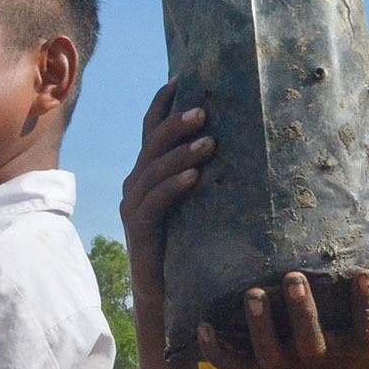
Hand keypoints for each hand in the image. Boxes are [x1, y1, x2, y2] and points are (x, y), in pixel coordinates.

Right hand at [118, 80, 214, 298]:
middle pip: (152, 142)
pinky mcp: (138, 228)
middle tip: (204, 110)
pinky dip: (175, 185)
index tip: (181, 77)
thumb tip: (236, 141)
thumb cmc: (185, 242)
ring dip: (182, 152)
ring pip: (154, 168)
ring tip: (210, 142)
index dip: (162, 103)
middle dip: (177, 122)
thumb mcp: (194, 200)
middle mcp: (135, 183)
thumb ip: (201, 172)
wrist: (163, 291)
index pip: (150, 128)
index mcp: (147, 171)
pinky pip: (156, 200)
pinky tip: (195, 177)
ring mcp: (133, 205)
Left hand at [198, 270, 368, 368]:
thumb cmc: (344, 368)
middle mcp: (312, 362)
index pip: (362, 331)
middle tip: (293, 276)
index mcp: (344, 354)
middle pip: (308, 341)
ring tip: (251, 293)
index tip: (364, 275)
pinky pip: (229, 365)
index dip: (364, 306)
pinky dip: (213, 349)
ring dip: (257, 323)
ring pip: (265, 350)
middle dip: (300, 309)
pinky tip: (200, 325)